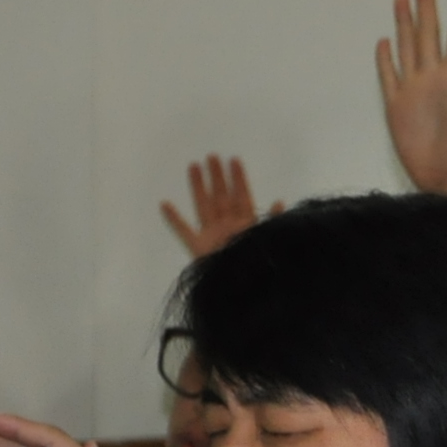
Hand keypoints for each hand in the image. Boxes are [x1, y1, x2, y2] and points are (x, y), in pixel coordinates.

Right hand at [160, 155, 276, 258]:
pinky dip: (174, 219)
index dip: (239, 179)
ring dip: (199, 187)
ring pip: (204, 206)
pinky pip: (184, 231)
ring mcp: (212, 236)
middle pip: (222, 197)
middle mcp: (229, 227)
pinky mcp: (198, 249)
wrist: (244, 291)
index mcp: (246, 226)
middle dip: (218, 177)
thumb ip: (271, 223)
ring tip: (194, 166)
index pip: (242, 197)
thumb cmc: (258, 266)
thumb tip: (281, 203)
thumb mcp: (268, 242)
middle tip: (213, 156)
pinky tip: (165, 204)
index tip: (234, 160)